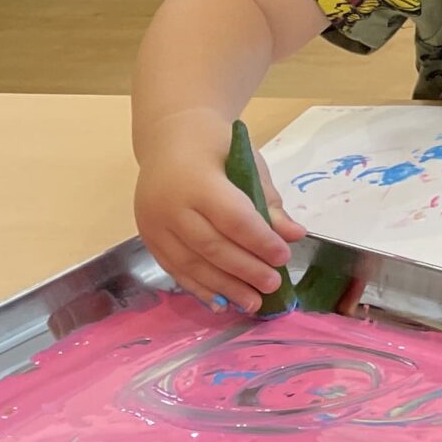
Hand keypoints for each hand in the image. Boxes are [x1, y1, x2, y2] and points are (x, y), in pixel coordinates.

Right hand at [133, 114, 303, 310]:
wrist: (170, 139)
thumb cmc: (218, 148)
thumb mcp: (248, 165)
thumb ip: (269, 202)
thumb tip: (294, 235)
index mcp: (198, 181)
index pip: (233, 219)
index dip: (260, 241)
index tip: (284, 256)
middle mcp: (170, 205)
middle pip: (211, 246)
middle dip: (245, 270)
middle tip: (273, 285)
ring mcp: (154, 224)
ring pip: (191, 263)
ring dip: (224, 286)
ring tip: (253, 302)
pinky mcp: (147, 238)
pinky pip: (174, 268)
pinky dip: (199, 287)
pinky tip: (221, 302)